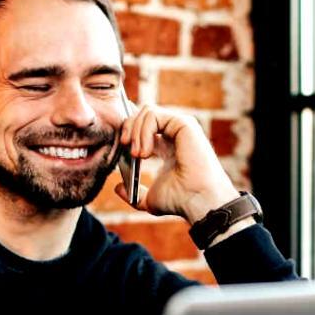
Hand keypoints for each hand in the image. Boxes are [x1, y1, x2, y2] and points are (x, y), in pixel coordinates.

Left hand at [114, 102, 241, 224]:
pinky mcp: (184, 124)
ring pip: (147, 112)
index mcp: (168, 147)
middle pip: (144, 115)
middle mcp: (175, 134)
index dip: (129, 133)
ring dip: (135, 132)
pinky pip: (154, 115)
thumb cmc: (180, 201)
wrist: (197, 201)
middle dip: (129, 127)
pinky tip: (146, 152)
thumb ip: (133, 193)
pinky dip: (143, 131)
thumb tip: (117, 187)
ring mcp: (181, 127)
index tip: (122, 149)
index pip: (144, 128)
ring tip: (137, 155)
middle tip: (125, 146)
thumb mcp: (150, 199)